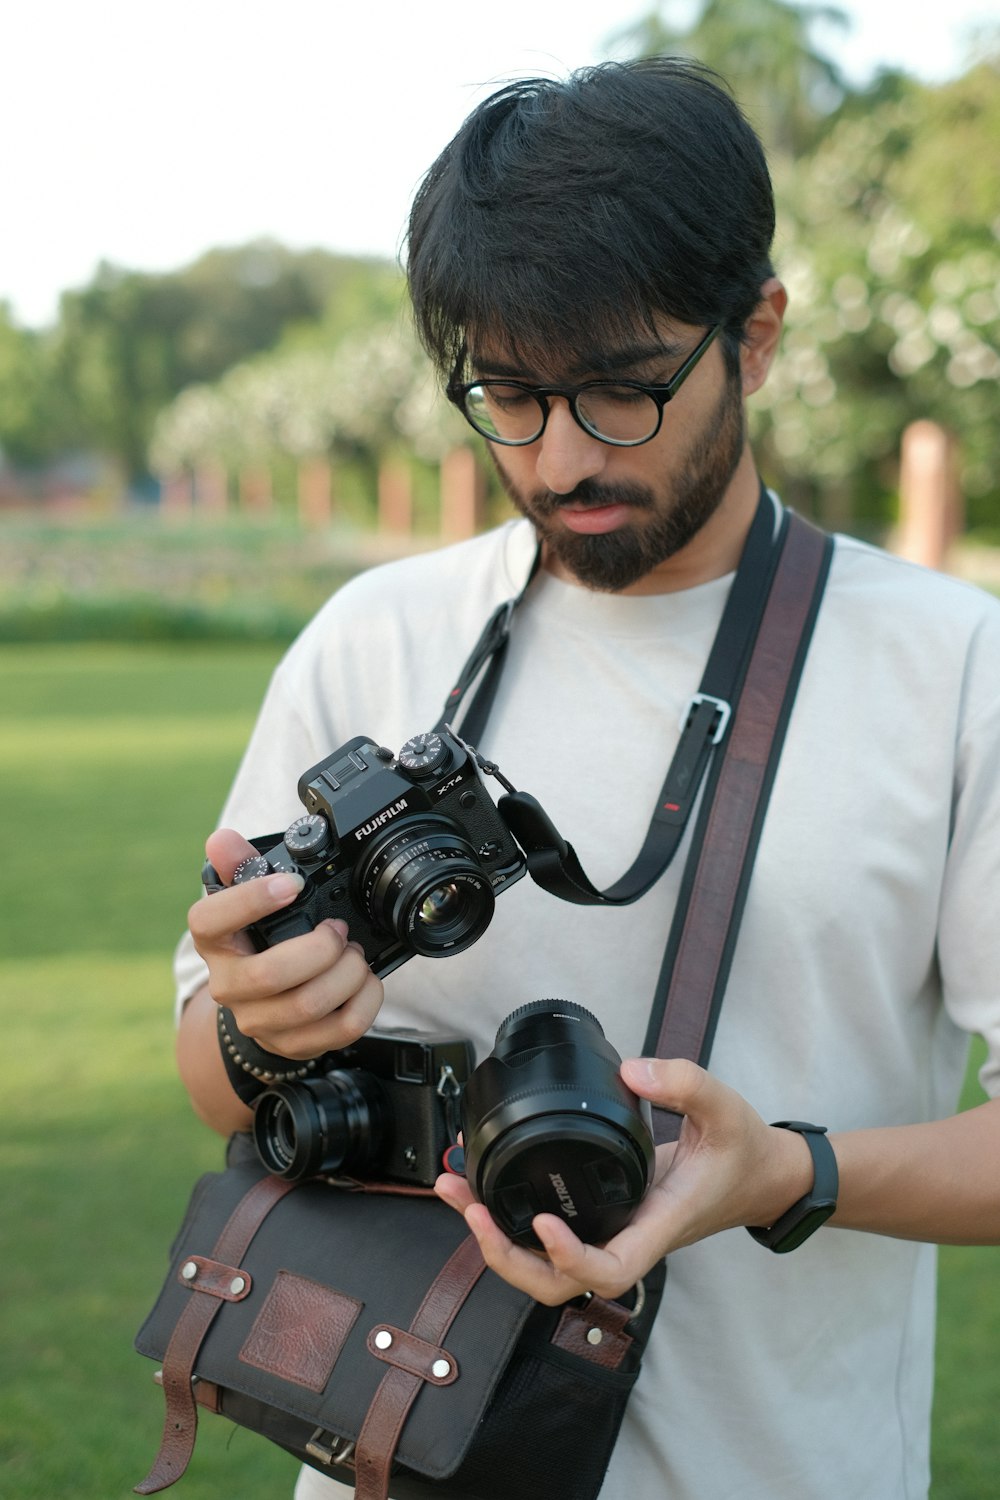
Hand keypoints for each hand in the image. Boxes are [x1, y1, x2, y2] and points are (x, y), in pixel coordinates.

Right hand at [188, 827, 383, 1057]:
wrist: (259, 1004)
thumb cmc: (257, 943)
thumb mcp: (246, 904)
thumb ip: (240, 867)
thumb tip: (221, 840)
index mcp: (215, 942)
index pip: (209, 921)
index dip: (250, 900)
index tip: (291, 885)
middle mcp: (229, 987)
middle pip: (271, 974)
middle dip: (320, 947)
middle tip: (338, 931)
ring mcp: (261, 1022)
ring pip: (309, 1005)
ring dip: (347, 972)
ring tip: (353, 953)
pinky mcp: (295, 1045)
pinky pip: (342, 1028)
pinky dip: (367, 999)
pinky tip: (364, 981)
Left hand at [435, 1058, 813, 1303]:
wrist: (759, 1175)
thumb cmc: (743, 1152)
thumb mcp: (724, 1108)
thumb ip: (684, 1083)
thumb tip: (632, 1071)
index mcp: (658, 1224)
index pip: (611, 1270)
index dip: (570, 1258)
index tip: (541, 1223)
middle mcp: (629, 1236)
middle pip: (560, 1284)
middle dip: (509, 1258)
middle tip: (472, 1209)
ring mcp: (613, 1230)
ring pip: (547, 1267)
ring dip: (496, 1241)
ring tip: (457, 1193)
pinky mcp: (602, 1216)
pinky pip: (549, 1235)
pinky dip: (509, 1217)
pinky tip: (480, 1185)